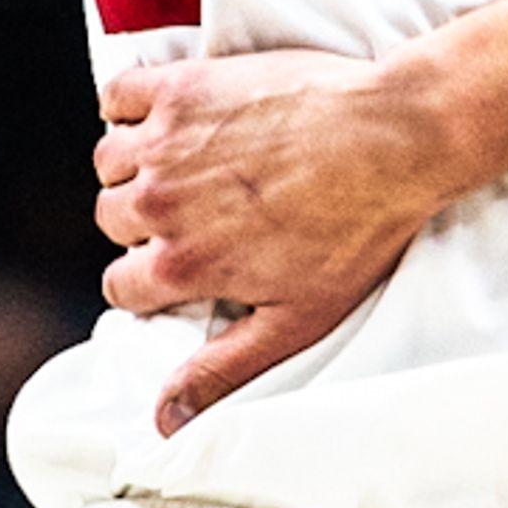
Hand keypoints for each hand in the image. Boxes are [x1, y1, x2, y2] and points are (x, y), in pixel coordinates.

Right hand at [93, 43, 462, 426]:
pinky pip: (117, 94)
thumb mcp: (296, 321)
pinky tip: (158, 117)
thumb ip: (221, 370)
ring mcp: (168, 141)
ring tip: (180, 167)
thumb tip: (164, 422)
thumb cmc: (359, 229)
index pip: (120, 286)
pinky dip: (125, 105)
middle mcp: (162, 203)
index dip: (148, 281)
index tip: (180, 265)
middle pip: (112, 220)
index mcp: (183, 264)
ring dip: (135, 167)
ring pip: (110, 162)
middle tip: (195, 213)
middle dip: (144, 223)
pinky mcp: (184, 86)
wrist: (397, 138)